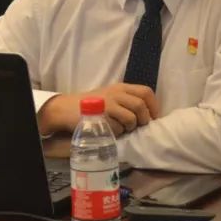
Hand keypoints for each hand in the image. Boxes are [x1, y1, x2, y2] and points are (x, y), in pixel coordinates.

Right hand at [37, 83, 159, 136]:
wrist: (67, 108)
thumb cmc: (92, 105)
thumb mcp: (111, 96)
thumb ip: (128, 101)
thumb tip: (149, 114)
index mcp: (121, 87)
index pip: (146, 92)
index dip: (153, 106)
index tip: (153, 118)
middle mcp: (116, 93)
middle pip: (140, 106)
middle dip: (143, 119)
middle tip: (137, 126)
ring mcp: (108, 105)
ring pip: (131, 119)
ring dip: (129, 127)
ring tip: (122, 129)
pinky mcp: (101, 117)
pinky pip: (117, 128)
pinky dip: (117, 133)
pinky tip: (110, 131)